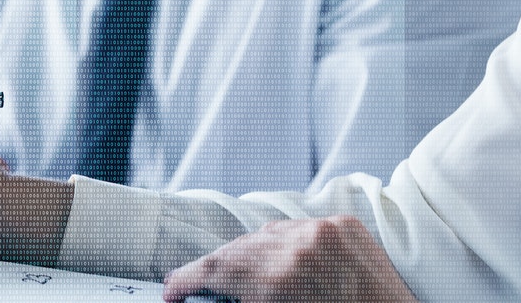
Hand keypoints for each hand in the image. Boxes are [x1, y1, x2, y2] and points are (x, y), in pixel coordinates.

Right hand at [161, 216, 417, 302]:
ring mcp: (324, 231)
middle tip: (203, 289)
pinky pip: (300, 228)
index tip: (173, 292)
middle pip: (235, 250)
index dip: (185, 280)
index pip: (213, 269)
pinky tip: (290, 265)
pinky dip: (289, 245)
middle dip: (217, 272)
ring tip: (251, 280)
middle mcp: (299, 248)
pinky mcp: (346, 225)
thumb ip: (241, 300)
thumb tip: (211, 295)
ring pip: (265, 233)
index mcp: (278, 281)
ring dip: (253, 255)